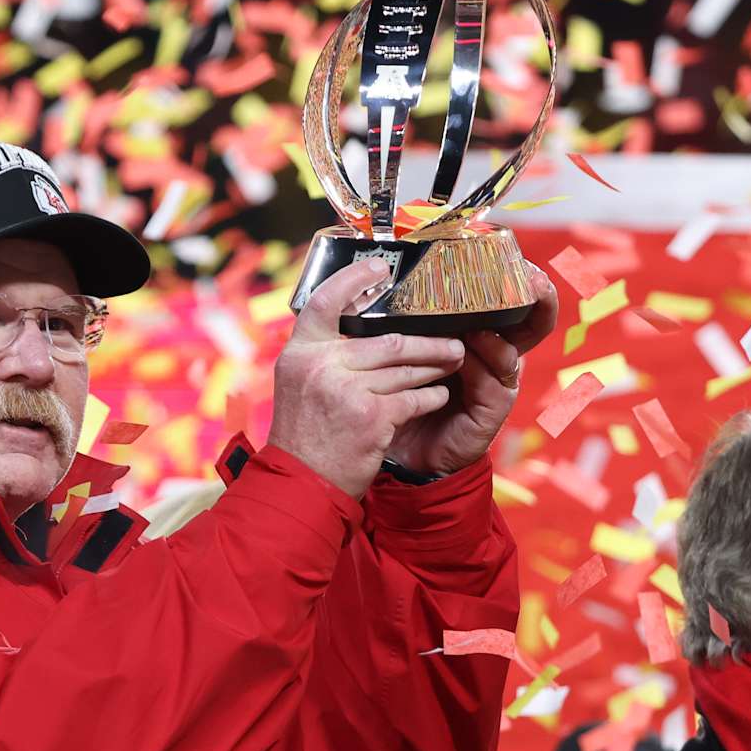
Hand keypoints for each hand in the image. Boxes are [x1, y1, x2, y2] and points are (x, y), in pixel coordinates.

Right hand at [268, 260, 466, 499]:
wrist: (301, 484)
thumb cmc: (304, 435)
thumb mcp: (299, 386)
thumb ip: (323, 357)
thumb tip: (360, 331)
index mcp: (299, 353)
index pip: (323, 302)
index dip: (353, 280)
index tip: (379, 266)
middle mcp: (320, 365)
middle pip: (387, 340)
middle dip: (427, 342)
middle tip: (452, 341)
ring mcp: (346, 389)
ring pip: (405, 368)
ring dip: (434, 367)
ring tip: (451, 364)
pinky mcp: (370, 415)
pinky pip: (413, 397)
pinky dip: (430, 397)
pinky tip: (439, 396)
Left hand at [382, 264, 559, 476]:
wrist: (403, 446)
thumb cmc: (406, 389)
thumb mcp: (411, 347)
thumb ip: (417, 319)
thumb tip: (398, 275)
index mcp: (481, 335)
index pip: (513, 302)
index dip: (524, 281)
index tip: (522, 260)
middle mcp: (497, 356)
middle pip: (532, 322)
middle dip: (537, 299)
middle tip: (532, 280)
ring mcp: (498, 382)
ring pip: (512, 350)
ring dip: (496, 334)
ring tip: (478, 324)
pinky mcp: (493, 409)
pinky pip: (495, 383)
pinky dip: (481, 366)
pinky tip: (464, 355)